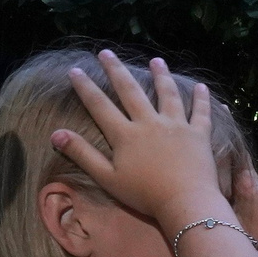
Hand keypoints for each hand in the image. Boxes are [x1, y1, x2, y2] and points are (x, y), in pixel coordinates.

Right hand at [49, 52, 227, 225]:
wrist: (186, 203)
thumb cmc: (145, 195)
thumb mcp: (107, 178)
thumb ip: (82, 154)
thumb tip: (55, 134)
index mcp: (125, 134)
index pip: (100, 105)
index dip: (86, 87)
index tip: (75, 70)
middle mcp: (150, 123)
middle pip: (130, 91)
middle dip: (116, 70)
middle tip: (107, 53)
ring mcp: (176, 126)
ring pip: (167, 94)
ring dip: (161, 76)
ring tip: (156, 60)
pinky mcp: (199, 135)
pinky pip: (201, 112)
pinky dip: (202, 98)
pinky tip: (201, 86)